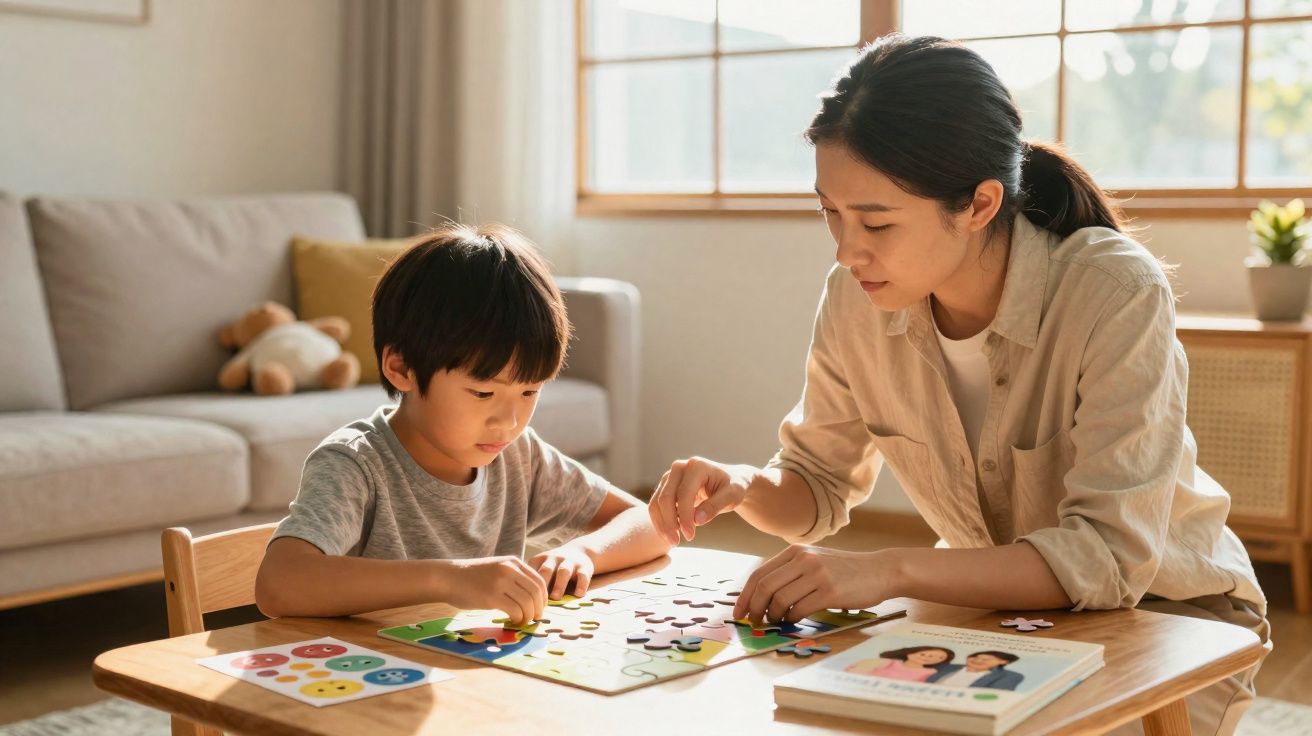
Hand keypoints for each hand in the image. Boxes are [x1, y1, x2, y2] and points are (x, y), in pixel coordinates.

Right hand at [433, 556, 547, 625]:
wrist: (448, 577)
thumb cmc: (471, 577)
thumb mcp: (496, 568)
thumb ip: (513, 577)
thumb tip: (531, 596)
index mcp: (513, 562)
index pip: (539, 580)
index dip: (543, 597)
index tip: (540, 608)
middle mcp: (509, 569)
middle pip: (536, 592)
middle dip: (538, 609)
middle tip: (535, 618)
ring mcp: (500, 582)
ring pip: (527, 603)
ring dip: (528, 616)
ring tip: (522, 621)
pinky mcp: (491, 596)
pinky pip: (514, 610)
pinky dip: (518, 619)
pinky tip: (513, 621)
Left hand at [529, 544, 596, 599]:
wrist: (580, 551)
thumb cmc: (555, 567)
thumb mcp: (542, 568)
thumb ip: (535, 581)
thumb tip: (526, 603)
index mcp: (541, 559)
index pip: (532, 570)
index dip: (529, 585)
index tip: (527, 599)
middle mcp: (554, 558)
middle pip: (546, 570)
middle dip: (543, 583)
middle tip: (539, 599)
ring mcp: (570, 561)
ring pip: (564, 572)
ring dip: (559, 585)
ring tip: (556, 597)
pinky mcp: (584, 567)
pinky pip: (583, 576)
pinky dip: (581, 585)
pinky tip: (578, 595)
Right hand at [647, 456, 754, 543]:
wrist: (730, 480)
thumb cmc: (732, 487)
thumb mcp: (732, 495)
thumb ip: (715, 506)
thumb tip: (696, 520)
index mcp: (696, 466)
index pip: (684, 494)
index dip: (685, 516)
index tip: (690, 536)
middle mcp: (679, 468)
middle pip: (665, 498)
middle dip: (669, 522)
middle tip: (676, 542)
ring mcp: (670, 476)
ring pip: (656, 502)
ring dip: (661, 524)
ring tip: (673, 540)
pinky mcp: (665, 486)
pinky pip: (656, 505)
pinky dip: (660, 521)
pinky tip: (670, 533)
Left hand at [733, 545, 894, 623]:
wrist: (880, 570)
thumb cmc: (845, 571)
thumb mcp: (814, 560)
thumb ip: (790, 571)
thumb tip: (760, 596)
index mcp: (795, 551)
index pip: (759, 573)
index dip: (745, 595)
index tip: (740, 611)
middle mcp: (803, 559)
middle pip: (764, 586)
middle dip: (754, 608)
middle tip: (754, 622)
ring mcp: (817, 574)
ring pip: (779, 599)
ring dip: (773, 616)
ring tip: (777, 621)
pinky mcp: (830, 591)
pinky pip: (799, 609)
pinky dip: (791, 618)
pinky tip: (794, 619)